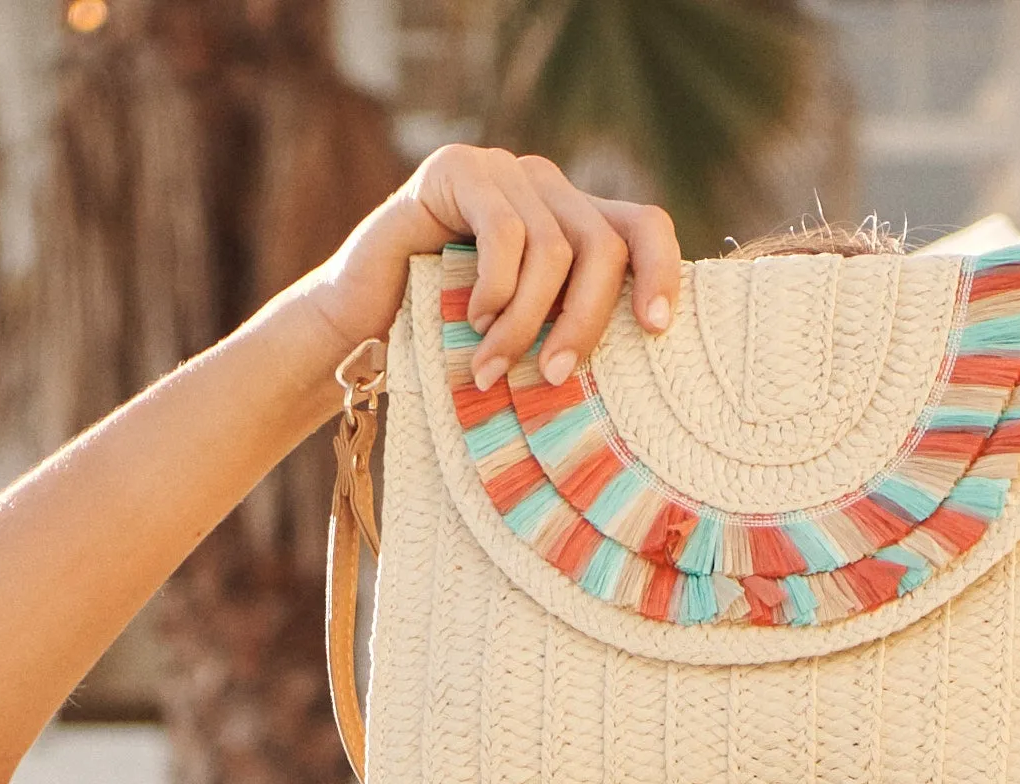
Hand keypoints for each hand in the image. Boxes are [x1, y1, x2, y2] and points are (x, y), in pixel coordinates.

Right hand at [305, 144, 682, 392]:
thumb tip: (640, 363)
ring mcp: (503, 170)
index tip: (657, 329)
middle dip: (584, 322)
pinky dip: (495, 289)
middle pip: (602, 246)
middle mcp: (546, 186)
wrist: (357, 323)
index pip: (643, 226)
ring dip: (525, 322)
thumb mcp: (526, 337)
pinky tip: (471, 319)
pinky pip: (505, 232)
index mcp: (573, 221)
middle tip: (554, 378)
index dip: (662, 272)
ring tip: (494, 369)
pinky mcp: (458, 169)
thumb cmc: (444, 343)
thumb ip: (571, 327)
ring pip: (553, 249)